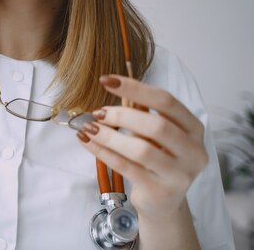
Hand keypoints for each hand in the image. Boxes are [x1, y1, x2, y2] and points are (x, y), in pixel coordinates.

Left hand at [77, 75, 208, 218]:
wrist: (163, 201)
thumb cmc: (156, 158)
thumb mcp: (155, 134)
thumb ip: (141, 112)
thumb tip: (111, 86)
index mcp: (194, 128)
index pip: (166, 101)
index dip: (135, 88)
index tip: (107, 80)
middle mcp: (193, 151)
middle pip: (156, 125)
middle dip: (122, 115)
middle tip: (98, 112)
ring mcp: (179, 174)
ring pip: (141, 149)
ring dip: (109, 135)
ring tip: (89, 127)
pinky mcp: (160, 191)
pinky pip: (126, 167)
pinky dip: (102, 151)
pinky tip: (86, 141)